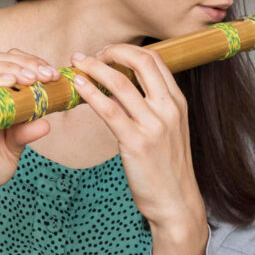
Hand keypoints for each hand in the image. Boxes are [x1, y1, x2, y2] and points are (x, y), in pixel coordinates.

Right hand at [0, 50, 55, 216]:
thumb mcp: (13, 149)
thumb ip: (25, 133)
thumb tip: (47, 123)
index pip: (8, 65)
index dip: (30, 63)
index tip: (52, 74)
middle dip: (24, 62)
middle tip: (46, 75)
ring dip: (8, 68)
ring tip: (30, 78)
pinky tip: (9, 86)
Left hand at [70, 45, 209, 254]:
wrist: (176, 203)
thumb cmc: (167, 169)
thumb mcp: (168, 131)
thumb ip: (153, 109)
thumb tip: (126, 91)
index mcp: (178, 103)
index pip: (155, 60)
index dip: (128, 51)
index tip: (107, 53)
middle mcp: (169, 108)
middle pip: (141, 61)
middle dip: (112, 51)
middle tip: (89, 56)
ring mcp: (154, 125)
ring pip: (121, 82)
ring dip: (94, 68)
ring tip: (76, 64)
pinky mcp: (136, 142)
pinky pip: (108, 109)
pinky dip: (90, 92)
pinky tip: (77, 86)